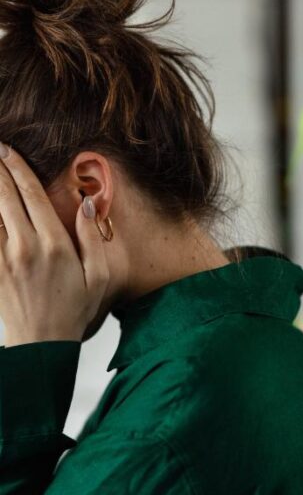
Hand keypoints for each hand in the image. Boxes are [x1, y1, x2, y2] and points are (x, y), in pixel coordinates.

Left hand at [0, 144, 108, 346]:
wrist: (41, 344)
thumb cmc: (75, 309)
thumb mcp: (100, 276)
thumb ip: (93, 238)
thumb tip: (87, 204)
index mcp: (55, 246)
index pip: (31, 196)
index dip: (18, 169)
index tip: (8, 150)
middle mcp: (25, 248)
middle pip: (4, 197)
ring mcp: (2, 260)